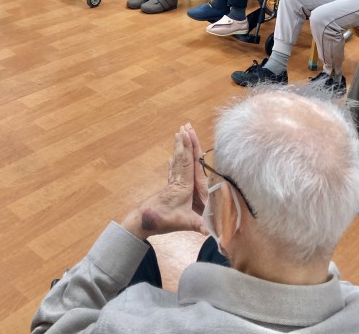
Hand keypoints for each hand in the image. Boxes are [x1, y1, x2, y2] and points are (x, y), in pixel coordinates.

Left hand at [121, 124, 207, 240]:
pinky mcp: (169, 189)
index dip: (189, 147)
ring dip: (179, 147)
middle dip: (185, 141)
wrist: (142, 222)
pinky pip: (173, 171)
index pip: (188, 162)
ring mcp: (172, 183)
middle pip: (183, 157)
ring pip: (177, 161)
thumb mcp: (183, 224)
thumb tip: (217, 234)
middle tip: (186, 125)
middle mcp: (178, 180)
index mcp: (184, 185)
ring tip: (180, 133)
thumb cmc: (163, 220)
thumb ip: (199, 226)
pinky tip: (170, 159)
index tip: (189, 132)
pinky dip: (173, 163)